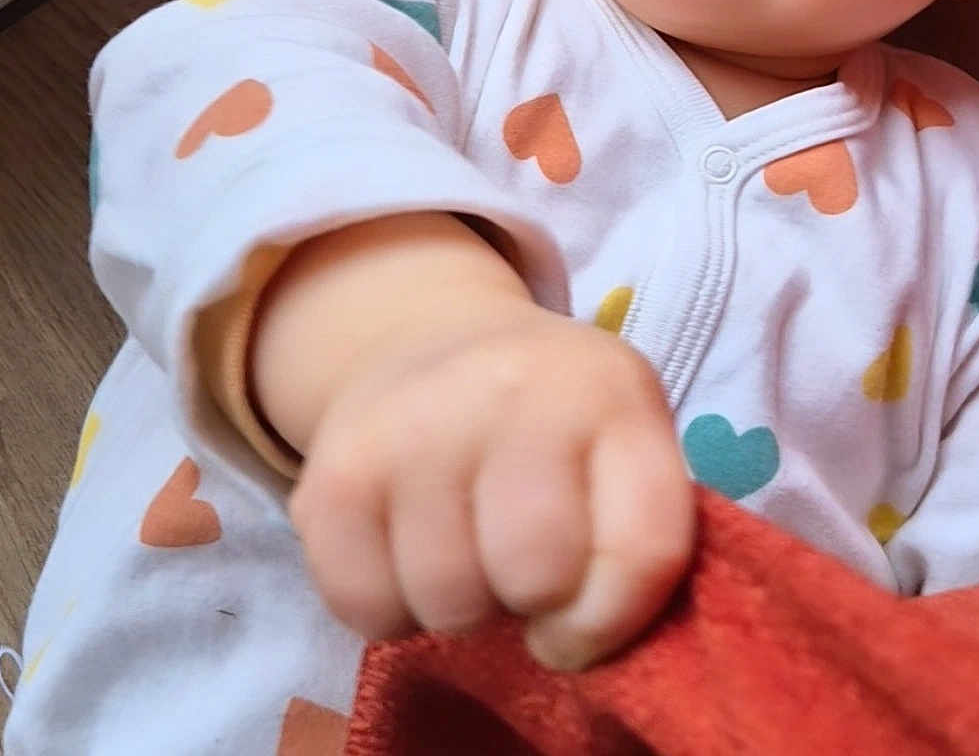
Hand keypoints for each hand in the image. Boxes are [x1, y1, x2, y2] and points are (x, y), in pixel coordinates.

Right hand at [287, 301, 694, 669]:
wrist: (428, 337)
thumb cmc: (551, 420)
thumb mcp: (623, 440)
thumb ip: (637, 531)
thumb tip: (590, 641)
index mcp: (610, 390)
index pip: (643, 551)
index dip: (614, 619)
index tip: (581, 617)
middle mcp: (513, 389)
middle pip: (537, 576)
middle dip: (533, 602)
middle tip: (519, 569)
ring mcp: (415, 422)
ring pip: (450, 602)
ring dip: (461, 607)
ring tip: (467, 550)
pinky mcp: (334, 468)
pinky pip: (364, 606)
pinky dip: (388, 608)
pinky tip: (406, 552)